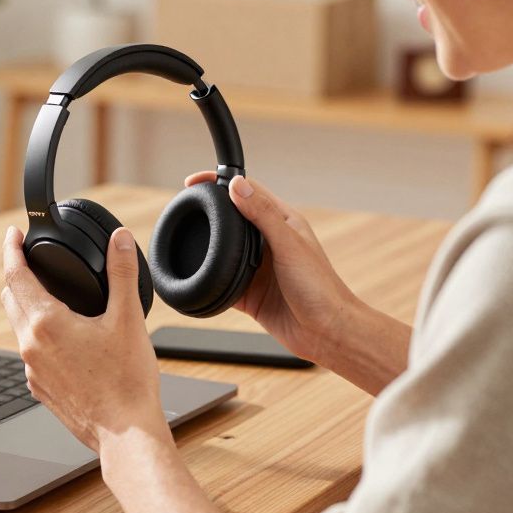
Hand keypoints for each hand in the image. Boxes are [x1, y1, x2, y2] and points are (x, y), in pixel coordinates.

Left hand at [0, 225, 169, 452]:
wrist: (125, 435)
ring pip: (19, 327)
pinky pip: (30, 353)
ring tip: (45, 294)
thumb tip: (121, 240)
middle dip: (16, 275)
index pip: (15, 275)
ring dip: (26, 305)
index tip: (13, 236)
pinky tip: (60, 337)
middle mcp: (31, 346)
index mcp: (47, 324)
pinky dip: (37, 336)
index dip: (11, 250)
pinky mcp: (40, 389)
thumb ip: (122, 273)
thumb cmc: (127, 382)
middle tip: (27, 259)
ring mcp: (32, 370)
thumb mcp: (129, 319)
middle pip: (10, 299)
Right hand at [184, 171, 357, 365]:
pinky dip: (211, 279)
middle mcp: (269, 242)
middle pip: (233, 218)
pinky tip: (201, 277)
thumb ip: (262, 214)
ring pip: (225, 251)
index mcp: (282, 222)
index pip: (248, 191)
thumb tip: (237, 184)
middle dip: (210, 211)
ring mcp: (258, 268)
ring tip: (188, 238)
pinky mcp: (250, 293)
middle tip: (185, 206)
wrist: (326, 332)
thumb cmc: (320, 288)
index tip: (196, 180)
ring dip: (210, 246)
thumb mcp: (288, 244)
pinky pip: (223, 282)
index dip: (222, 181)